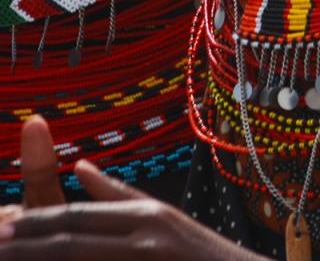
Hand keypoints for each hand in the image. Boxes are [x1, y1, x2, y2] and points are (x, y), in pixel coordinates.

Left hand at [0, 118, 264, 259]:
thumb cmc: (199, 253)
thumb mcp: (162, 217)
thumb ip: (117, 195)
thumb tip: (79, 167)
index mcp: (145, 213)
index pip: (79, 217)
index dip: (36, 222)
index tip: (0, 225)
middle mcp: (146, 232)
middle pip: (74, 237)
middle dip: (27, 242)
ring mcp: (149, 256)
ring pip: (80, 256)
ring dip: (39, 258)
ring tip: (5, 254)